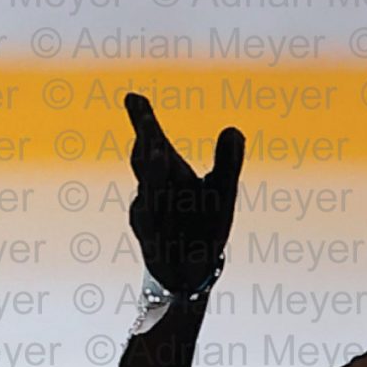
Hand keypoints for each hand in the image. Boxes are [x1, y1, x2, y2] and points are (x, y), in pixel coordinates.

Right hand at [126, 94, 244, 299]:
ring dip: (152, 174)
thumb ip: (227, 163)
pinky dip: (154, 219)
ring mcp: (151, 219)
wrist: (191, 270)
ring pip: (148, 194)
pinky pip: (153, 230)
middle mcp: (154, 192)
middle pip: (145, 162)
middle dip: (146, 140)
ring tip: (158, 152)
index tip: (133, 96)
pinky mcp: (154, 247)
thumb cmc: (203, 223)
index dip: (143, 120)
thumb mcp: (222, 192)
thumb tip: (233, 129)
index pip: (153, 142)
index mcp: (169, 174)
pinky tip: (153, 207)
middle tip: (147, 119)